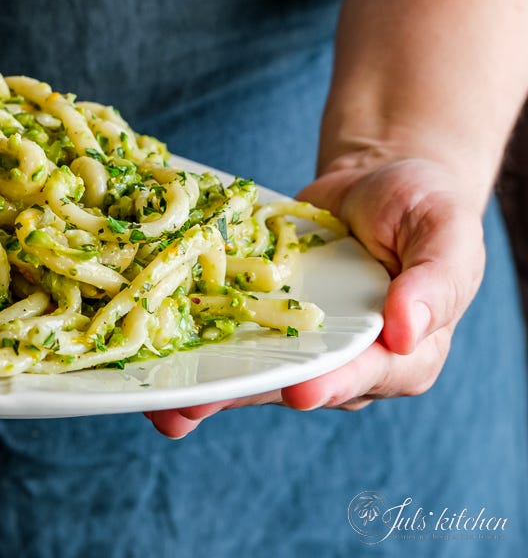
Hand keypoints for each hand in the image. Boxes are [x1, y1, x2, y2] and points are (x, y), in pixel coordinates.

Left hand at [144, 158, 485, 437]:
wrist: (372, 182)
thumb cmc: (421, 205)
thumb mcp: (444, 229)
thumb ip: (435, 278)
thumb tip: (408, 329)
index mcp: (403, 354)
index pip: (365, 375)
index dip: (331, 384)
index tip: (300, 392)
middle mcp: (346, 363)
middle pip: (291, 387)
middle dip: (241, 399)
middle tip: (195, 408)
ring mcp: (297, 347)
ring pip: (249, 376)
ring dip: (203, 393)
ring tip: (158, 405)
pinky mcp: (260, 323)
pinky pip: (225, 342)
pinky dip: (188, 350)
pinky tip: (147, 360)